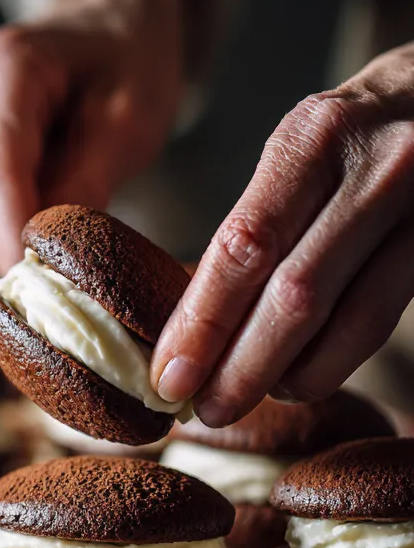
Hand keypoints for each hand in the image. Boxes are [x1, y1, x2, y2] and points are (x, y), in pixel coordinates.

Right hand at [0, 0, 187, 274]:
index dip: (10, 240)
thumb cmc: (125, 65)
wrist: (105, 24)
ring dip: (8, 223)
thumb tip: (44, 247)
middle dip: (15, 236)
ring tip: (57, 182)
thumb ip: (89, 179)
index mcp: (3, 68)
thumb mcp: (133, 118)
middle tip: (73, 238)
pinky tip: (31, 174)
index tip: (40, 292)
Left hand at [152, 43, 413, 426]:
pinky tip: (293, 379)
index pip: (244, 248)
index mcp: (313, 139)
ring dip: (286, 377)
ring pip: (348, 321)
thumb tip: (188, 330)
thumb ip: (255, 227)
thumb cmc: (350, 137)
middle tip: (201, 409)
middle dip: (239, 366)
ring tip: (240, 398)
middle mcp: (376, 169)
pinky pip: (380, 323)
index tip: (167, 377)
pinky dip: (329, 362)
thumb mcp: (297, 152)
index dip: (202, 324)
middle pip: (295, 296)